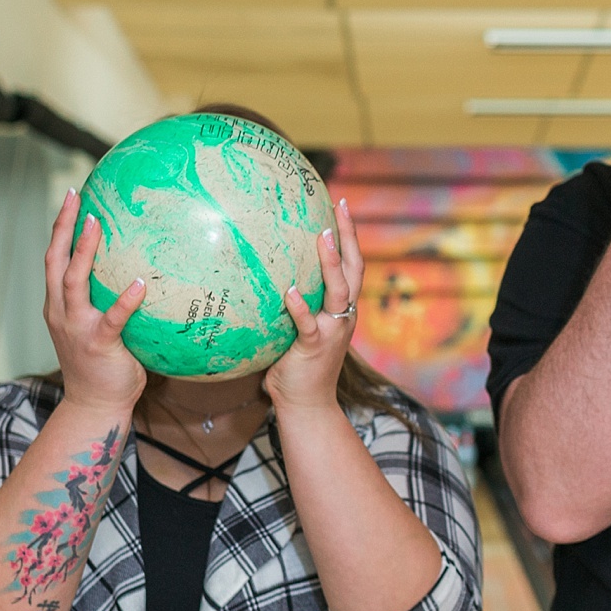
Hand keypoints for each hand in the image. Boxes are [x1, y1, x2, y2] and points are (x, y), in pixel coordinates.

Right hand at [44, 188, 146, 413]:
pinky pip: (112, 318)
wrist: (93, 405)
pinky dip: (124, 300)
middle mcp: (60, 310)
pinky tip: (139, 283)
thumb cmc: (103, 365)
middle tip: (76, 196)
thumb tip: (143, 271)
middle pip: (54, 260)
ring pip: (73, 281)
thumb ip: (108, 302)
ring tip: (97, 223)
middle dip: (63, 226)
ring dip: (84, 251)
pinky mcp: (97, 343)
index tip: (71, 196)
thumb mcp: (98, 327)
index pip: (54, 257)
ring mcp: (76, 326)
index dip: (60, 226)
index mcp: (58, 304)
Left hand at [265, 196, 362, 416]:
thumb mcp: (295, 329)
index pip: (351, 265)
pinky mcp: (315, 347)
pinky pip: (308, 323)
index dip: (349, 235)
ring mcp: (332, 331)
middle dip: (349, 236)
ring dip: (331, 264)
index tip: (341, 205)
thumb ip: (287, 304)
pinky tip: (290, 290)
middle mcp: (343, 315)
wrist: (307, 405)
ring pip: (339, 291)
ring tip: (323, 237)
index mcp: (342, 308)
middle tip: (340, 207)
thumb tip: (256, 273)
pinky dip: (301, 306)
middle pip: (354, 269)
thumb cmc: (294, 366)